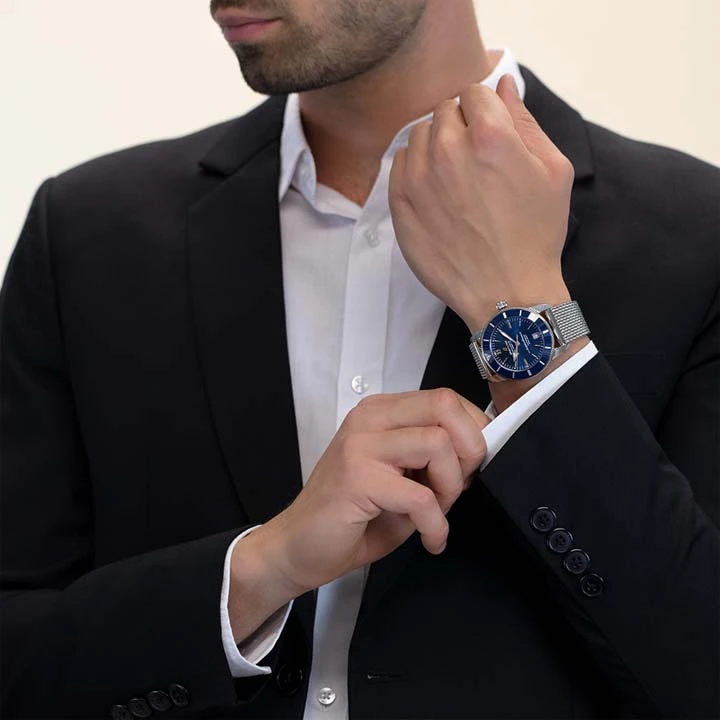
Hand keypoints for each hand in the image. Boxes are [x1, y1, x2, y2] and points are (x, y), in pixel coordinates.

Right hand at [230, 389, 487, 626]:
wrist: (297, 547)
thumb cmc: (352, 516)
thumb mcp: (400, 477)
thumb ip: (432, 459)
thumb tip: (478, 454)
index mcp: (381, 413)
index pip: (445, 398)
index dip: (472, 432)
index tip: (469, 467)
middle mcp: (369, 419)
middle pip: (444, 406)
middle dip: (470, 450)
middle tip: (458, 486)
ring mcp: (360, 445)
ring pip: (437, 445)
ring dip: (450, 488)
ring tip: (436, 514)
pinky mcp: (357, 478)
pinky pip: (420, 497)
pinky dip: (436, 524)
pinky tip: (431, 539)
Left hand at [388, 74, 573, 332]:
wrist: (505, 293)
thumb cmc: (536, 234)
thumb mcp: (552, 171)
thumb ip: (525, 120)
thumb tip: (500, 85)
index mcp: (489, 134)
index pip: (473, 92)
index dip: (484, 110)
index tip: (489, 134)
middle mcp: (447, 148)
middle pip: (443, 112)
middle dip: (459, 127)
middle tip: (474, 161)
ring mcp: (418, 177)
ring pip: (418, 135)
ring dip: (433, 146)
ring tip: (453, 177)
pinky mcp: (399, 203)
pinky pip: (399, 164)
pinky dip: (414, 169)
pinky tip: (434, 192)